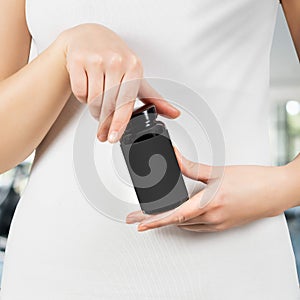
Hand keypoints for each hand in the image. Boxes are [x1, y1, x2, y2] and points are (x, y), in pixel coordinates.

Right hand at [59, 23, 179, 141]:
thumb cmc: (115, 57)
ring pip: (93, 101)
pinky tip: (89, 89)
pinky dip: (83, 98)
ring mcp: (96, 60)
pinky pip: (80, 92)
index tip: (113, 137)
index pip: (126, 103)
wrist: (90, 36)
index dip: (119, 123)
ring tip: (98, 105)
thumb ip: (153, 97)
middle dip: (105, 121)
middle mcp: (116, 61)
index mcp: (134, 67)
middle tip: (104, 128)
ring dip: (95, 110)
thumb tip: (174, 114)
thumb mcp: (136, 76)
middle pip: (109, 105)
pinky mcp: (78, 60)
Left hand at [126, 147, 289, 231]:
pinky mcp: (224, 225)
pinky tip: (183, 213)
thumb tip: (174, 157)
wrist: (276, 191)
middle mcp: (212, 218)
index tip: (139, 224)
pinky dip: (186, 221)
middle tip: (141, 217)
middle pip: (177, 221)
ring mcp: (218, 224)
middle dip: (158, 219)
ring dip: (172, 220)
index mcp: (209, 204)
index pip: (175, 216)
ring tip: (160, 212)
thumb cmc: (253, 181)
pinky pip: (198, 226)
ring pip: (187, 225)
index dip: (155, 221)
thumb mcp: (218, 171)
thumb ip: (192, 166)